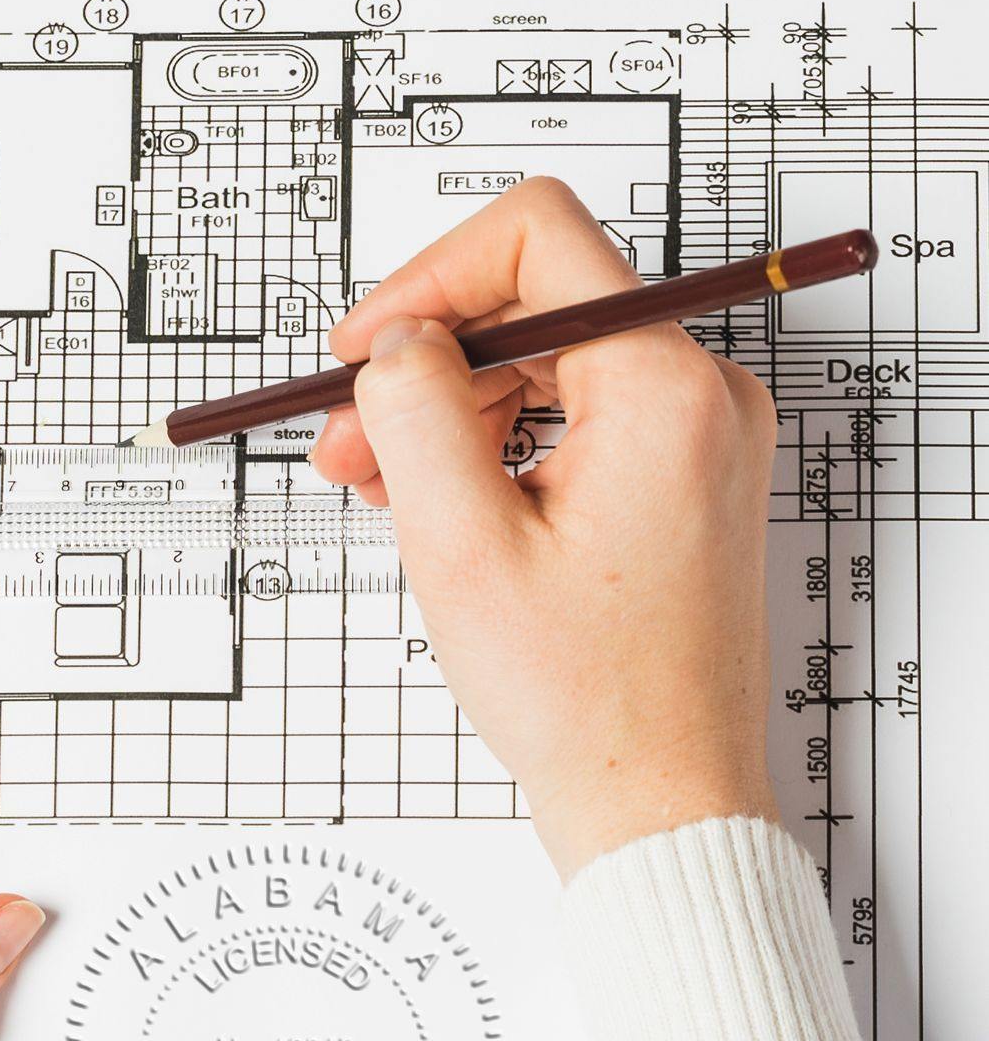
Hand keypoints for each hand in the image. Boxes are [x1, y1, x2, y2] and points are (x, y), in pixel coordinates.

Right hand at [311, 178, 779, 877]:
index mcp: (664, 390)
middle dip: (424, 363)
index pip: (537, 238)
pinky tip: (435, 499)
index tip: (362, 347)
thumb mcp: (462, 544)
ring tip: (376, 485)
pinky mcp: (673, 477)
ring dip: (447, 411)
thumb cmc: (586, 700)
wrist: (658, 802)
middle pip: (533, 305)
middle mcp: (697, 396)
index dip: (428, 278)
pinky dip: (491, 446)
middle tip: (343, 438)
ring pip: (542, 366)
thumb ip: (416, 409)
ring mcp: (691, 438)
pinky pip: (567, 419)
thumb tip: (397, 338)